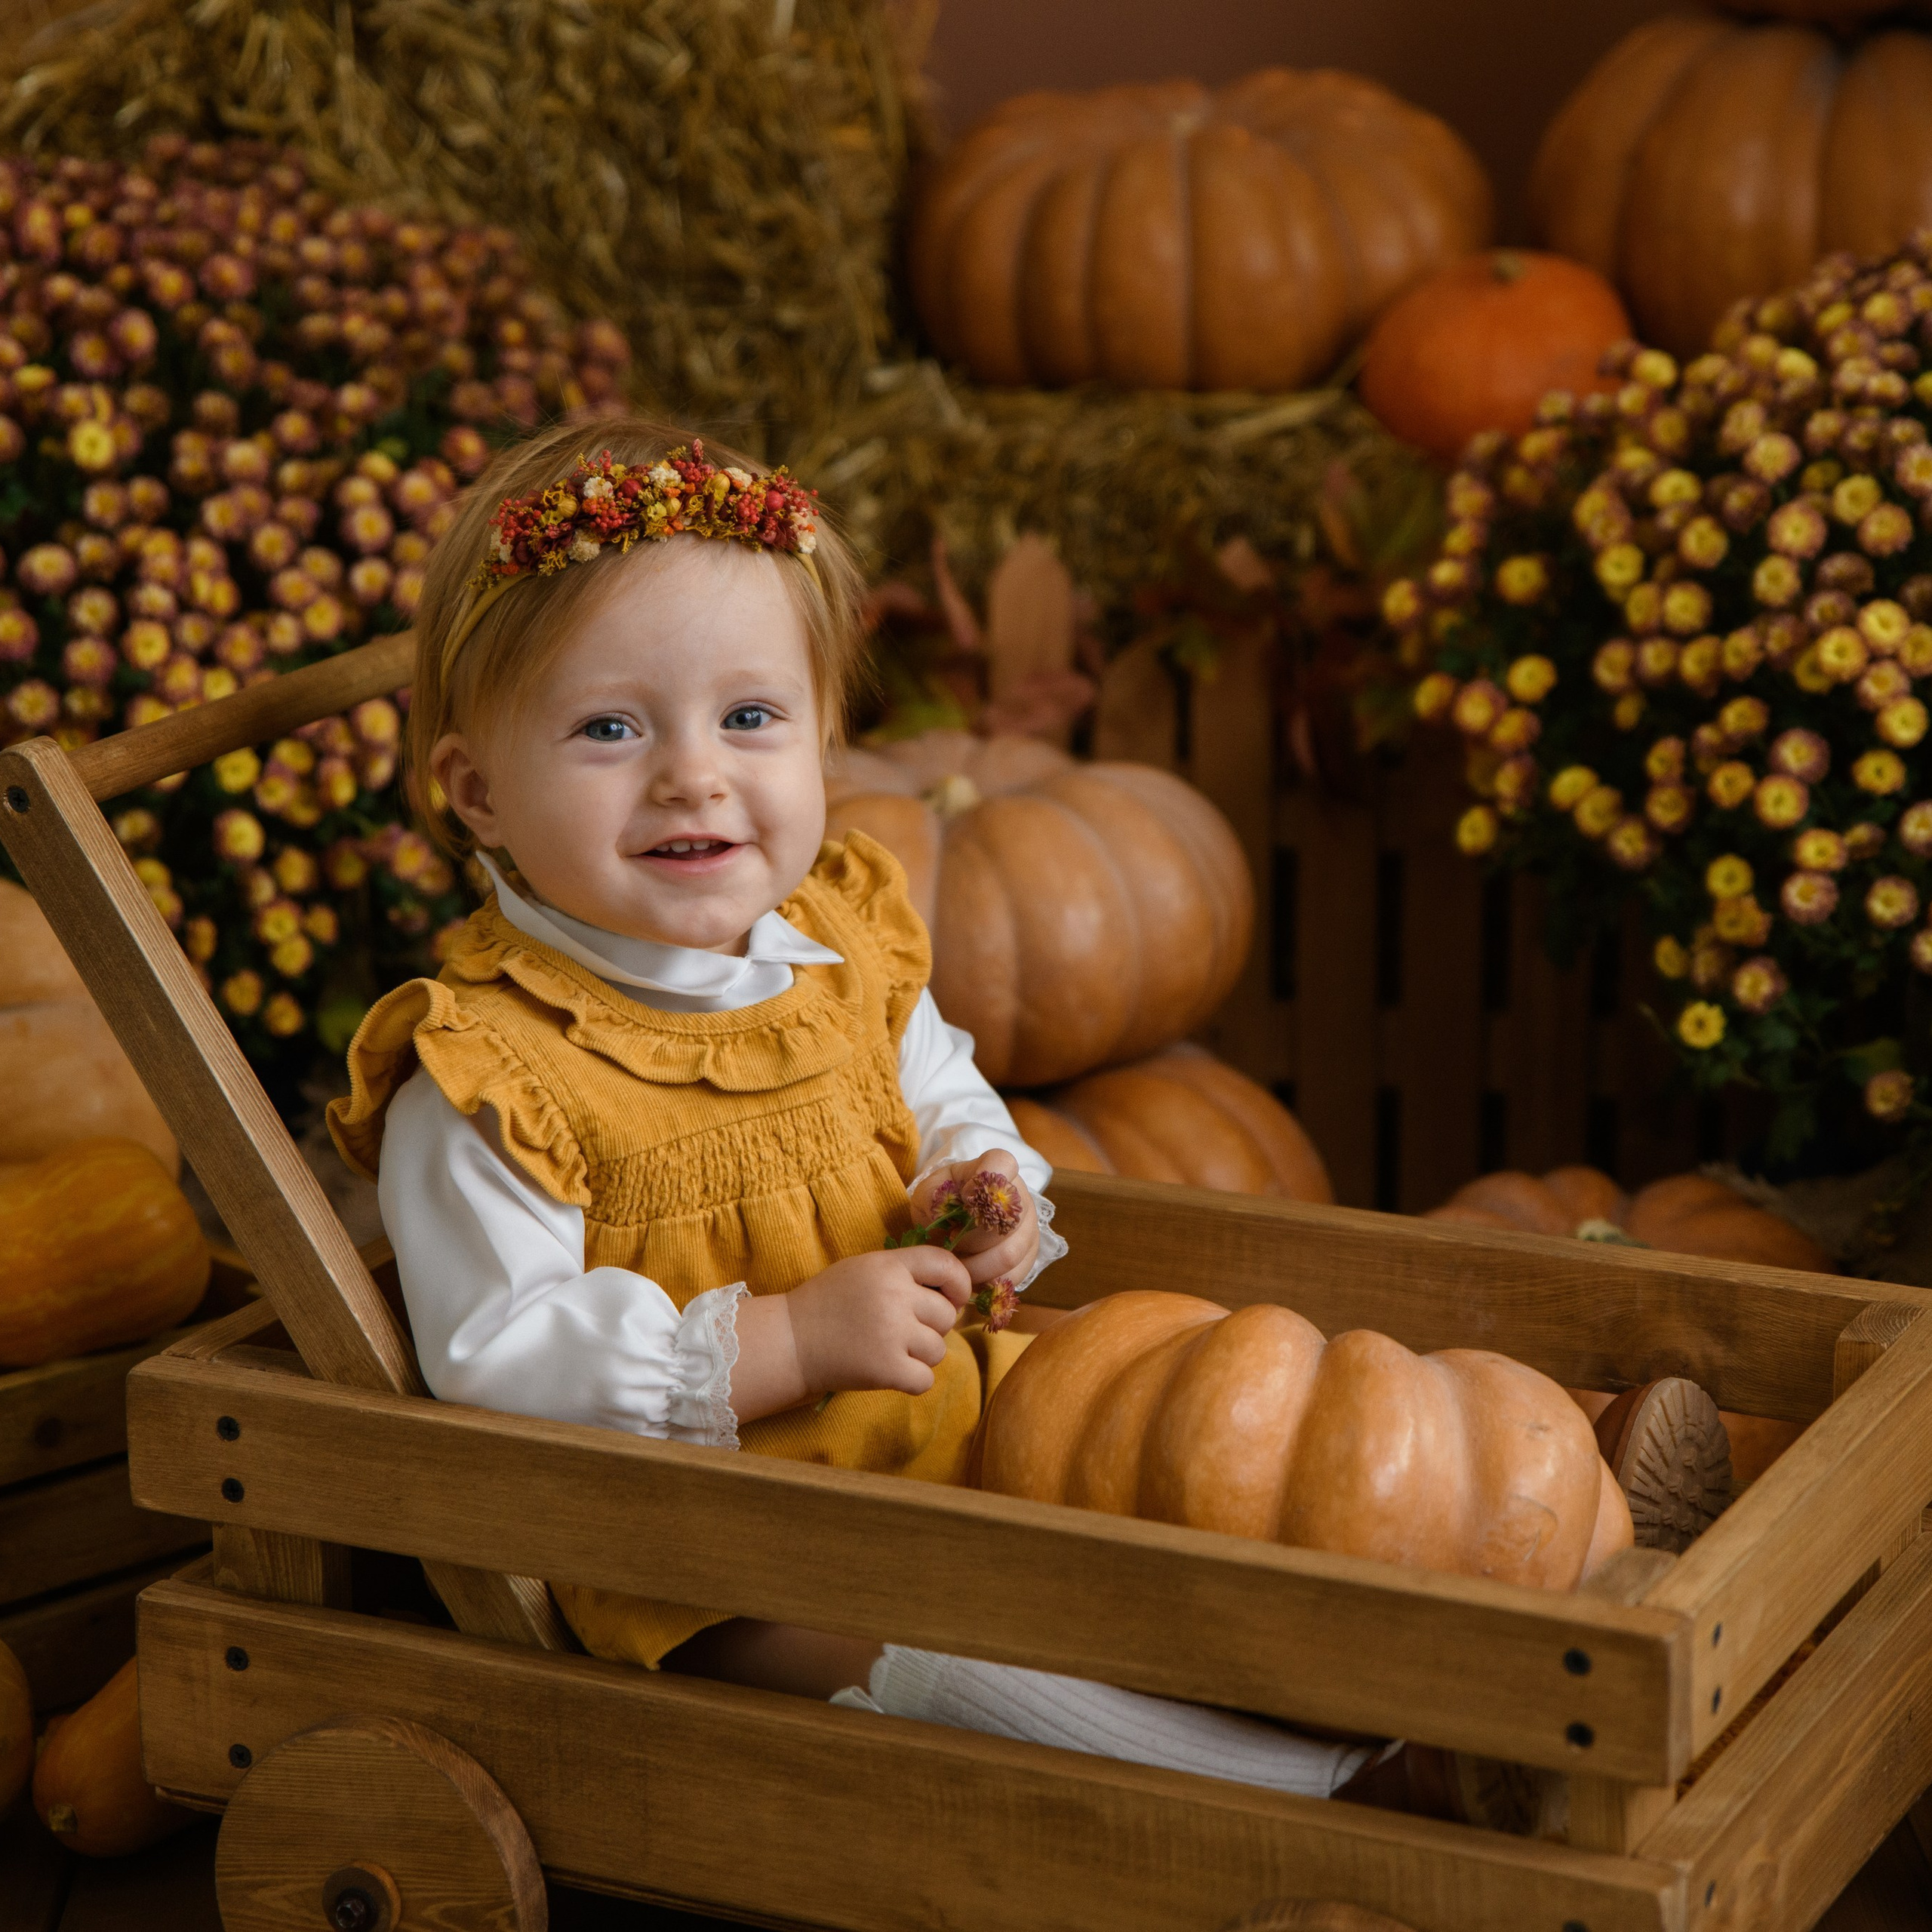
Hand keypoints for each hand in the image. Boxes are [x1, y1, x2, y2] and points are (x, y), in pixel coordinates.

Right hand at [732, 1247, 972, 1421]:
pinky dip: (912, 1380)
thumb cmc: (827, 1304)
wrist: (790, 1341)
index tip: (953, 1298)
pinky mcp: (886, 1369)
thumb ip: (904, 1273)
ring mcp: (892, 1333)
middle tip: (903, 1331)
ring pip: (939, 1350)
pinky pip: (926, 1379)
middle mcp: (895, 1296)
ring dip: (921, 1355)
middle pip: (947, 1315)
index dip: (959, 1283)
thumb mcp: (863, 1270)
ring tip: (891, 1350)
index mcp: (889, 1266)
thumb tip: (952, 1293)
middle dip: (932, 1327)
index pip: (946, 1264)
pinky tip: (892, 1372)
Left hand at [910, 1149, 1038, 1288]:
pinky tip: (971, 1275)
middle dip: (970, 1239)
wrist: (955, 1220)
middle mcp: (1019, 1194)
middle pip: (1005, 1220)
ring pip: (1009, 1254)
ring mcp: (1029, 1226)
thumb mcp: (929, 1193)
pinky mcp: (1030, 1255)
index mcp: (994, 1169)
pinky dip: (988, 1281)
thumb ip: (931, 1197)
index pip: (1001, 1163)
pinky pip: (1014, 1275)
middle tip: (949, 1244)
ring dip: (976, 1266)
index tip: (963, 1198)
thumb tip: (942, 1212)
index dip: (982, 1185)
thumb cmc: (943, 1203)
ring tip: (956, 1265)